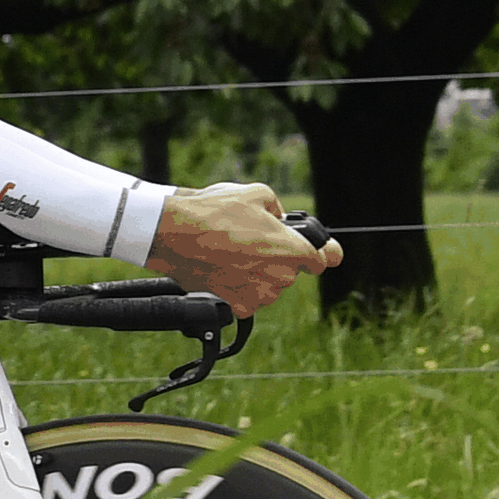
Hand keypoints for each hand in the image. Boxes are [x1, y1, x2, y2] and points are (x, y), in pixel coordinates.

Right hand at [148, 181, 338, 314]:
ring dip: (258, 274)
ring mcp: (259, 293)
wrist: (174, 233)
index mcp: (291, 248)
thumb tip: (278, 219)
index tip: (317, 252)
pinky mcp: (237, 305)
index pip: (324, 259)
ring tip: (233, 254)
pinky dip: (240, 288)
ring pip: (269, 286)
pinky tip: (225, 270)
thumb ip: (278, 209)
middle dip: (277, 257)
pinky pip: (249, 299)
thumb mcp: (256, 193)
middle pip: (290, 270)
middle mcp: (280, 275)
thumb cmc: (214, 211)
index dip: (321, 253)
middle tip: (251, 241)